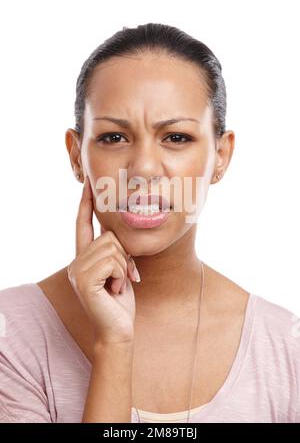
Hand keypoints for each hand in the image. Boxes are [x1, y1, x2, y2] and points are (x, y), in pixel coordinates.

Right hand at [67, 175, 140, 344]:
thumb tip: (116, 232)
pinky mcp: (83, 281)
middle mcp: (76, 262)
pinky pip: (113, 261)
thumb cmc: (120, 301)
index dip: (85, 203)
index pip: (82, 224)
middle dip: (124, 255)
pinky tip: (116, 289)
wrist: (118, 330)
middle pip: (108, 235)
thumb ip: (113, 251)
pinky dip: (122, 274)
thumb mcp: (118, 269)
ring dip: (124, 266)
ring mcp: (77, 271)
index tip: (88, 184)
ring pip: (112, 247)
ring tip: (118, 284)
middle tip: (123, 277)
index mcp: (83, 258)